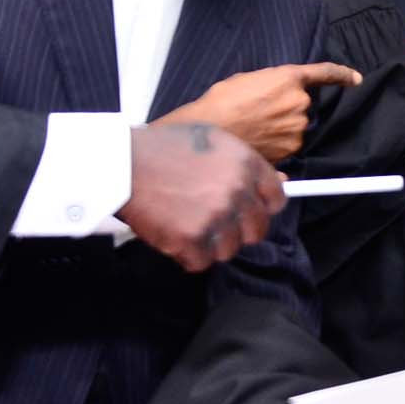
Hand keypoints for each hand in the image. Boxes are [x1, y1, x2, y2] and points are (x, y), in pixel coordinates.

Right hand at [122, 123, 285, 271]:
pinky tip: (171, 232)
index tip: (245, 212)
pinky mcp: (192, 240)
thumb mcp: (212, 141)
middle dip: (235, 230)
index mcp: (246, 164)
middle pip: (256, 230)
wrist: (122, 163)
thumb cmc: (161, 149)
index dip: (259, 208)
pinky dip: (185, 255)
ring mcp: (216, 217)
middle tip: (209, 221)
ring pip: (229, 250)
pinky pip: (200, 263)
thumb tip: (283, 183)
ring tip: (184, 222)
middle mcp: (237, 191)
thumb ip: (244, 164)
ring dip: (208, 244)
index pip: (276, 200)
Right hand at [157, 62, 361, 162]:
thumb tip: (276, 95)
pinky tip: (257, 141)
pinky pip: (288, 144)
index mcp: (289, 78)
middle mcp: (299, 103)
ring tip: (253, 127)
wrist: (210, 131)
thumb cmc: (221, 102)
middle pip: (302, 105)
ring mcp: (297, 129)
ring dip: (281, 127)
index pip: (324, 73)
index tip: (355, 79)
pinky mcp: (290, 150)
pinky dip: (276, 144)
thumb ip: (271, 84)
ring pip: (296, 126)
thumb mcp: (247, 80)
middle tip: (259, 111)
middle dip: (286, 107)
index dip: (342, 75)